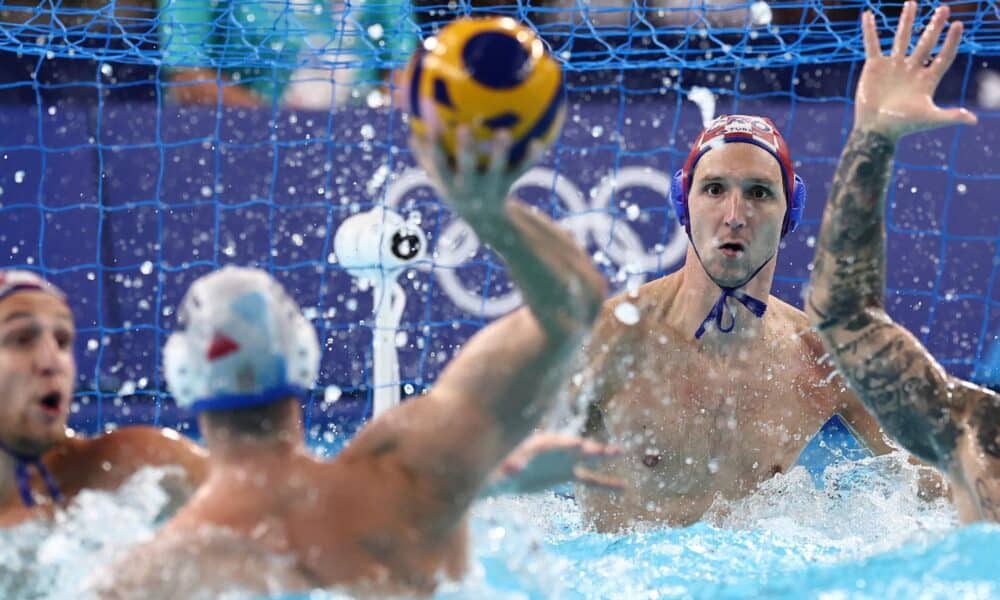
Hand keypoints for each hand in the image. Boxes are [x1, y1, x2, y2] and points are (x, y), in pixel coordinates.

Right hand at [409, 126, 542, 226]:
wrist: (484, 220)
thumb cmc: (456, 186)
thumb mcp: (437, 173)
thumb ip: (424, 147)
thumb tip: (411, 108)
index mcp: (448, 181)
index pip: (436, 162)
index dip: (431, 144)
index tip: (428, 124)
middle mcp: (468, 186)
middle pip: (466, 167)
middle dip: (465, 149)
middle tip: (464, 128)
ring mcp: (490, 187)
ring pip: (496, 170)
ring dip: (500, 152)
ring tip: (504, 133)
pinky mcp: (508, 184)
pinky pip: (521, 170)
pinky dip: (531, 157)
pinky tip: (539, 141)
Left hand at [484, 432, 622, 496]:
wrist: (501, 473)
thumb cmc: (498, 466)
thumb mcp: (501, 467)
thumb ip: (510, 465)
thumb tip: (512, 470)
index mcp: (539, 445)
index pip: (555, 444)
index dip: (565, 446)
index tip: (577, 445)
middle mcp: (555, 451)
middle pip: (574, 449)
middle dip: (588, 448)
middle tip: (605, 449)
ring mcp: (563, 462)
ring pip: (587, 459)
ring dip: (602, 455)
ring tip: (619, 451)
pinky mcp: (567, 475)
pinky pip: (590, 480)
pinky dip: (606, 483)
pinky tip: (623, 487)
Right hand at [854, 2, 976, 140]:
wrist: (875, 129)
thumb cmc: (902, 126)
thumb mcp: (929, 119)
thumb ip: (950, 116)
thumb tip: (974, 120)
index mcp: (926, 80)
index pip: (943, 56)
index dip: (951, 42)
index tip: (958, 25)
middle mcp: (911, 70)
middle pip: (926, 43)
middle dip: (935, 26)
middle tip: (944, 8)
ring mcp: (893, 66)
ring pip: (901, 39)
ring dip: (906, 21)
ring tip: (911, 2)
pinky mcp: (874, 67)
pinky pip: (872, 44)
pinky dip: (870, 31)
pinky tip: (868, 15)